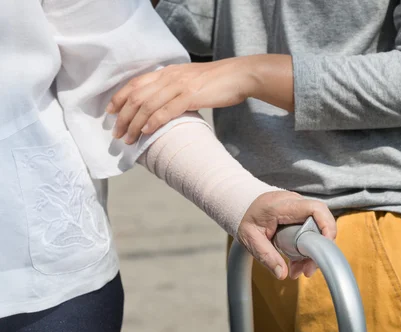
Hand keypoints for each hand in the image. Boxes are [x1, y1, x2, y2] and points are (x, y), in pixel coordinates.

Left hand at [107, 55, 293, 143]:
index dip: (119, 98)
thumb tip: (164, 105)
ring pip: (148, 105)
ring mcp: (179, 86)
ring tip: (129, 138)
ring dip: (135, 124)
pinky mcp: (191, 96)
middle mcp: (169, 76)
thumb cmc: (217, 81)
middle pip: (137, 97)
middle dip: (123, 117)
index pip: (136, 84)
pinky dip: (154, 121)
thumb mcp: (190, 80)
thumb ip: (175, 88)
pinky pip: (167, 110)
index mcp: (167, 72)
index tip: (110, 113)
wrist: (239, 76)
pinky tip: (147, 131)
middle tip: (117, 134)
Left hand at [237, 191, 335, 279]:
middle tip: (308, 270)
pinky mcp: (299, 214)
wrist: (240, 203)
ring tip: (299, 270)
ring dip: (313, 251)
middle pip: (320, 222)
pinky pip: (311, 230)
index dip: (327, 226)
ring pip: (317, 229)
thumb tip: (282, 274)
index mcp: (283, 206)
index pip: (315, 209)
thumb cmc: (245, 218)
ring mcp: (299, 207)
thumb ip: (266, 256)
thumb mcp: (250, 239)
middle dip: (319, 248)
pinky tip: (297, 262)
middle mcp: (295, 202)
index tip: (325, 248)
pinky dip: (307, 247)